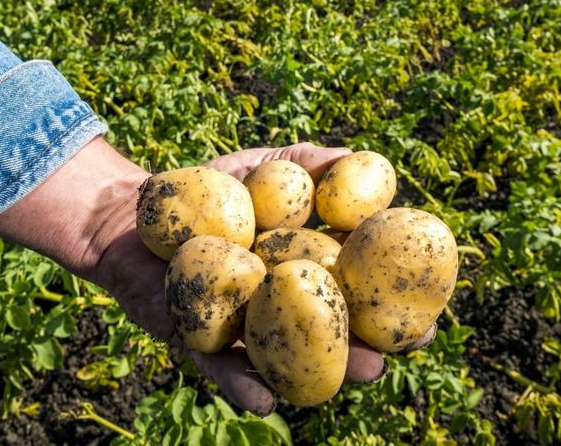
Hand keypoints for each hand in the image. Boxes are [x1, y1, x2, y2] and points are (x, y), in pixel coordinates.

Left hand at [0, 138, 434, 415]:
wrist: (131, 211)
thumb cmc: (206, 187)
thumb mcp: (264, 167)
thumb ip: (311, 165)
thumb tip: (368, 161)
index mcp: (300, 268)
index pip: (355, 291)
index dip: (392, 306)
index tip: (429, 314)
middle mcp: (275, 304)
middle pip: (329, 332)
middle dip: (367, 347)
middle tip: (396, 352)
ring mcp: (239, 325)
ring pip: (285, 357)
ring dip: (321, 371)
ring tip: (354, 375)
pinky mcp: (196, 338)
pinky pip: (220, 365)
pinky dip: (243, 383)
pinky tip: (267, 400)